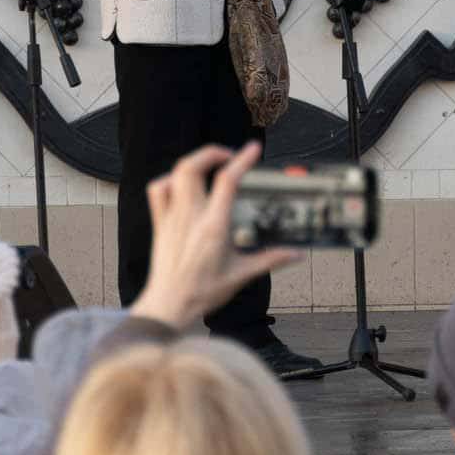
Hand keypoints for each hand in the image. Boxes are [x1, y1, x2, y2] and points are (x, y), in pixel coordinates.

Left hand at [130, 142, 297, 330]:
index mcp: (214, 226)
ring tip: (210, 165)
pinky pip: (158, 190)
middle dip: (212, 152)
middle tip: (230, 156)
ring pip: (176, 174)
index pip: (227, 181)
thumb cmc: (202, 292)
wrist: (168, 305)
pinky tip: (182, 185)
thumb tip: (297, 254)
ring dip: (194, 161)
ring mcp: (172, 218)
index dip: (242, 159)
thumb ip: (271, 260)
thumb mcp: (242, 275)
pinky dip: (170, 179)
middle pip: (192, 167)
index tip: (253, 148)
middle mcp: (190, 216)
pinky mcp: (160, 223)